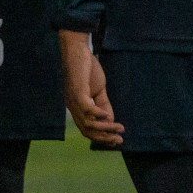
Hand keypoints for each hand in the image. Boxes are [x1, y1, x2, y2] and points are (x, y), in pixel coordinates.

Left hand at [60, 29, 123, 146]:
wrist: (77, 50)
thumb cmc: (87, 68)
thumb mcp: (97, 89)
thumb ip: (103, 105)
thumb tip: (111, 121)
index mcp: (76, 107)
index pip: (86, 130)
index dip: (101, 138)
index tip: (117, 141)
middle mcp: (72, 106)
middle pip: (87, 131)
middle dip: (104, 138)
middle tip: (120, 140)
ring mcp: (73, 99)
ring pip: (88, 123)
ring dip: (105, 128)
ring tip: (119, 128)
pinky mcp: (77, 90)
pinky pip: (87, 109)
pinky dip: (98, 115)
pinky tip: (108, 116)